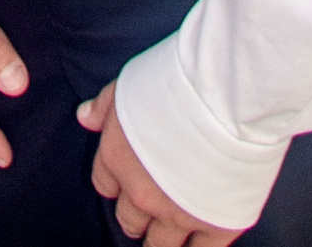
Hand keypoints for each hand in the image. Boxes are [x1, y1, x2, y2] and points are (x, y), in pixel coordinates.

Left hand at [78, 85, 247, 243]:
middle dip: (137, 216)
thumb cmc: (179, 80)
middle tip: (148, 209)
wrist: (227, 95)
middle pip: (129, 220)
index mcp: (117, 158)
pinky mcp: (215, 225)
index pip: (105, 185)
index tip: (126, 181)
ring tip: (168, 234)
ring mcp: (178, 214)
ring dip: (160, 239)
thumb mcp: (130, 82)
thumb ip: (104, 106)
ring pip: (159, 245)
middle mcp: (141, 193)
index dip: (116, 183)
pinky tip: (196, 245)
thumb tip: (84, 117)